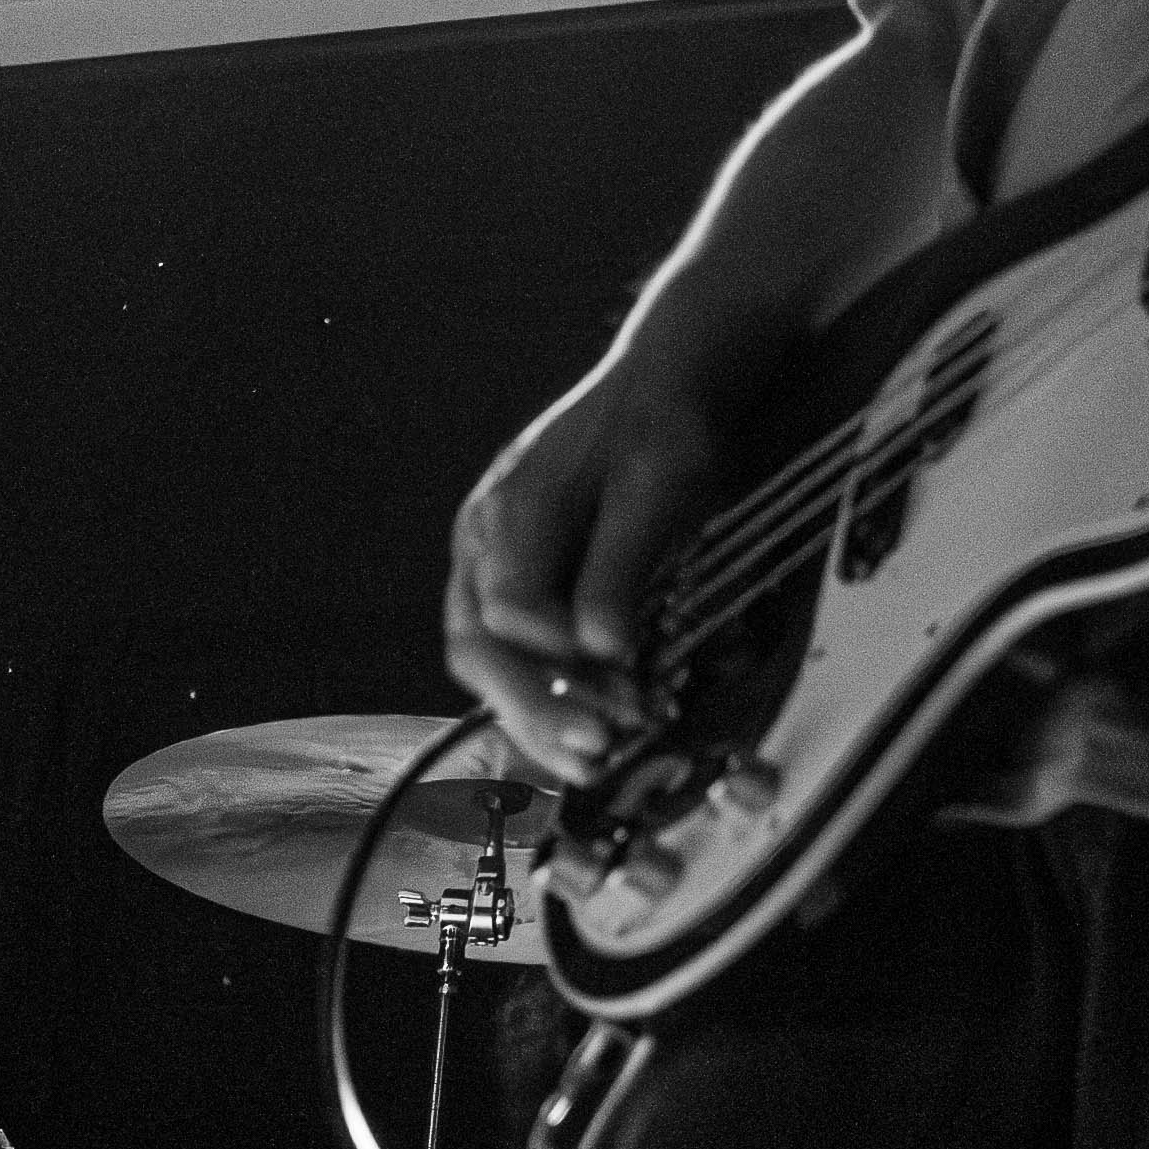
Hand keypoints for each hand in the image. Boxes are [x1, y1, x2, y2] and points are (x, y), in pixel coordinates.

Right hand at [445, 354, 732, 780]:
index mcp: (511, 505)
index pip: (509, 609)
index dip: (558, 658)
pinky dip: (543, 697)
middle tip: (597, 751)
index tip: (621, 686)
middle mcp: (485, 537)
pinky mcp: (520, 582)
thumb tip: (599, 649)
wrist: (668, 386)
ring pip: (486, 658)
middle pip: (480, 643)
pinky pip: (510, 653)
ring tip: (590, 762)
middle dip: (536, 707)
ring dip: (535, 715)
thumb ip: (619, 565)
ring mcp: (492, 560)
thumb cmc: (665, 426)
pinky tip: (582, 735)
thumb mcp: (657, 486)